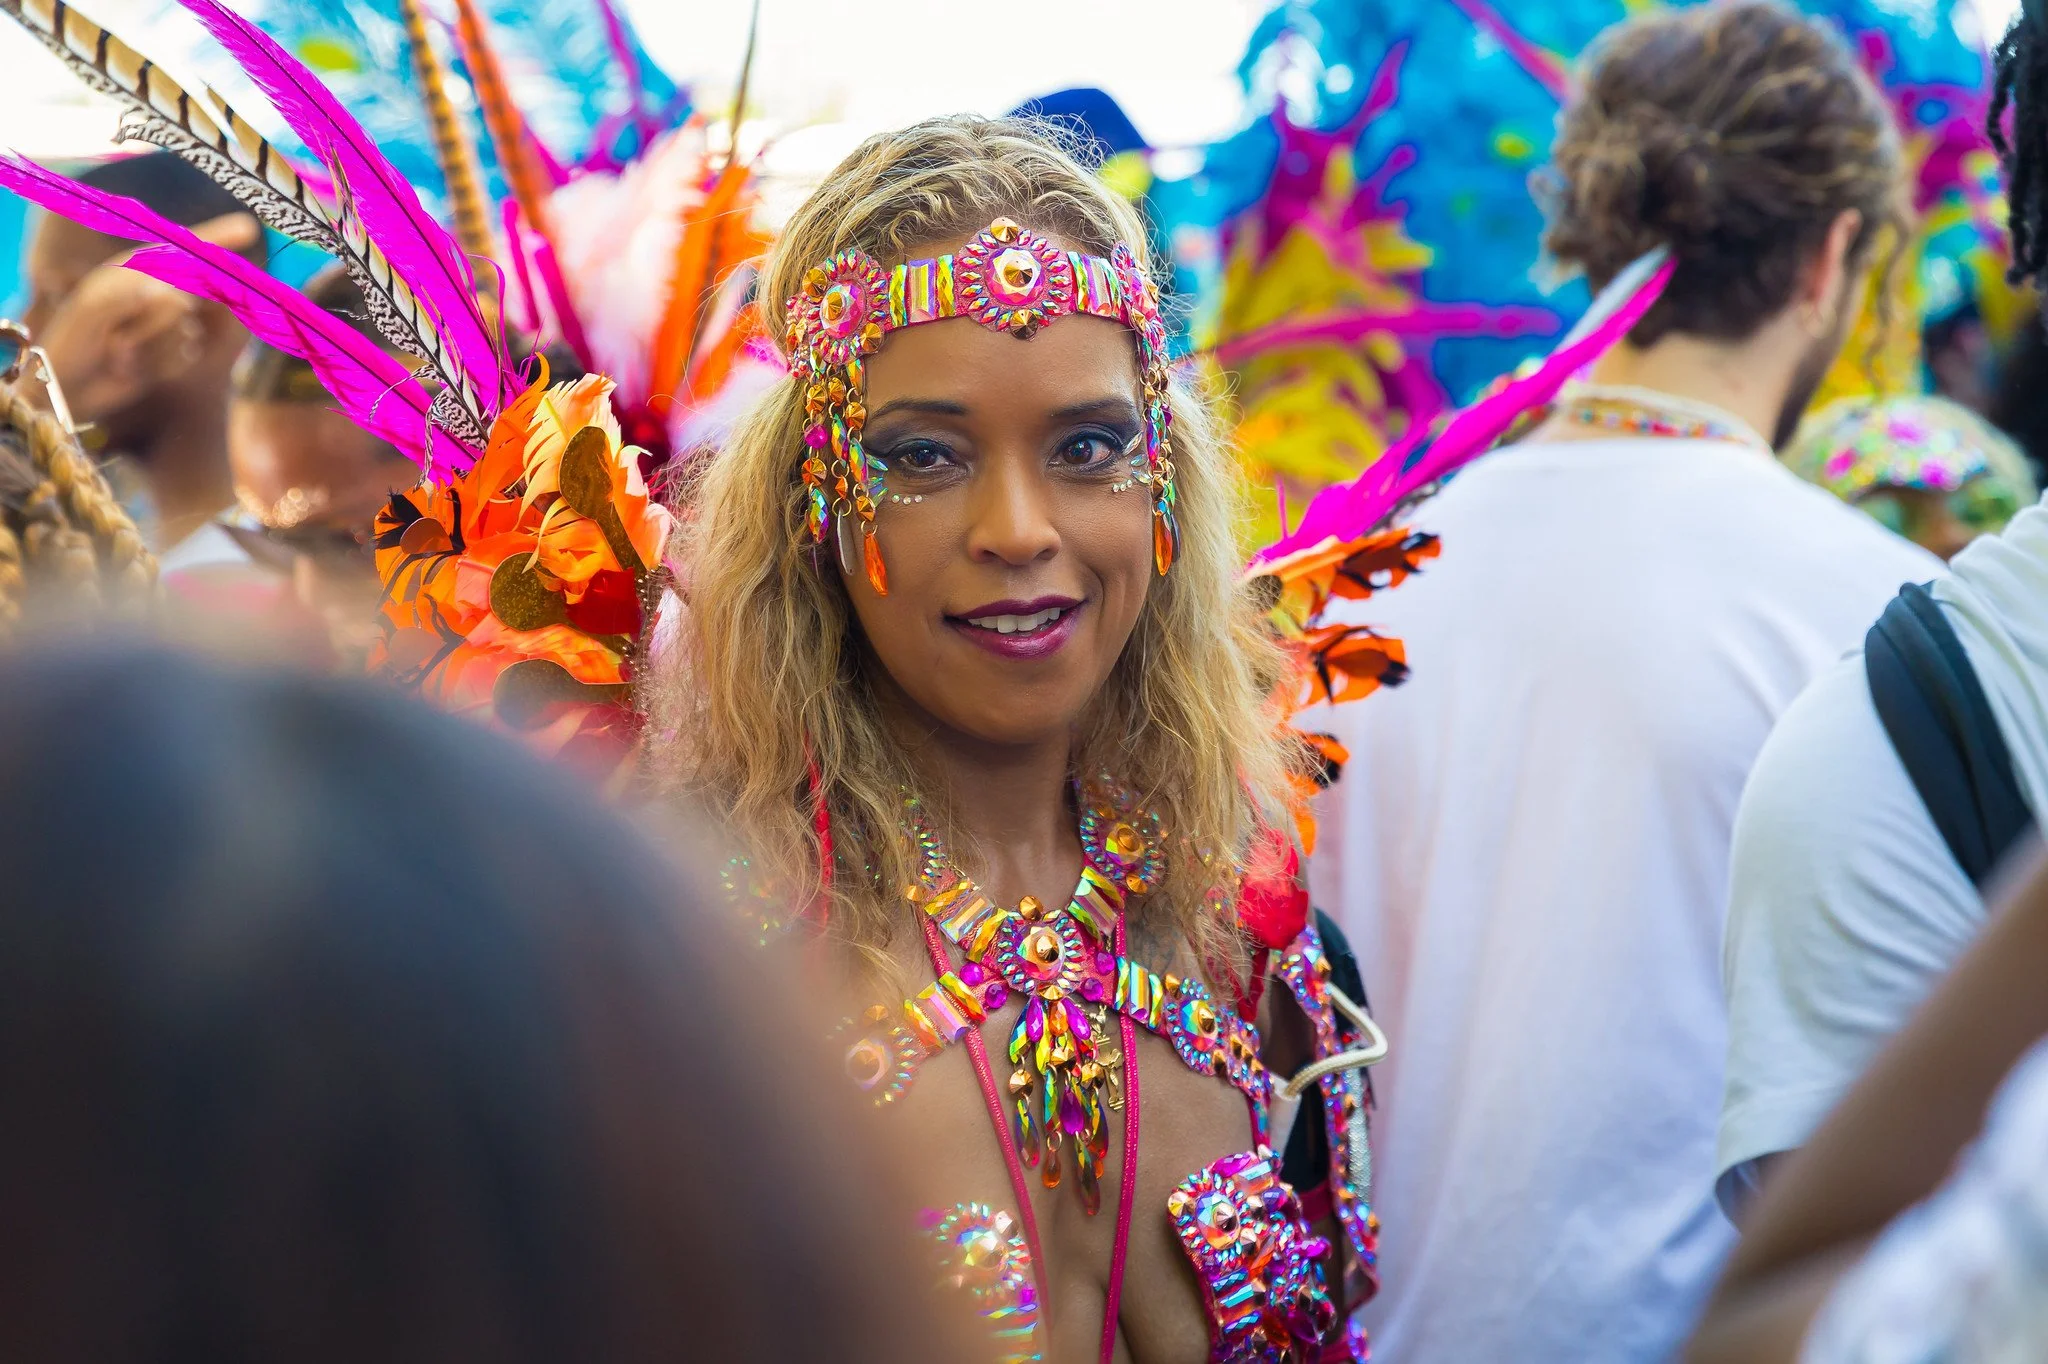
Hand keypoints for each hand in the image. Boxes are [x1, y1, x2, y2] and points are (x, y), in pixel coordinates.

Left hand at [29, 212, 262, 426]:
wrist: (66, 388)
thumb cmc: (71, 342)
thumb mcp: (91, 310)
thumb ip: (128, 295)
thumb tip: (167, 295)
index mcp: (132, 270)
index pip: (180, 250)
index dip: (216, 237)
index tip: (248, 227)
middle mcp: (154, 292)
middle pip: (185, 297)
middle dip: (152, 324)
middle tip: (115, 343)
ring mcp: (165, 323)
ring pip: (184, 331)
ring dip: (147, 347)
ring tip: (116, 354)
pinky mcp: (173, 352)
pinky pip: (185, 355)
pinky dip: (155, 366)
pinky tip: (131, 369)